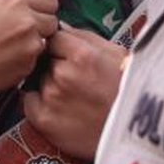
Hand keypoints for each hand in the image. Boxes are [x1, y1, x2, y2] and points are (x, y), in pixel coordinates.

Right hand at [0, 0, 59, 102]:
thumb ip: (5, 0)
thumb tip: (21, 3)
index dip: (41, 6)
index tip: (34, 11)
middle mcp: (26, 19)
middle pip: (52, 18)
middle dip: (42, 23)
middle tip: (23, 29)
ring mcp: (30, 43)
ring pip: (47, 39)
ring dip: (35, 40)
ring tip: (12, 44)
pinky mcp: (29, 64)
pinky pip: (37, 57)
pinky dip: (26, 57)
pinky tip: (7, 57)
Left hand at [23, 24, 126, 159]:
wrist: (134, 135)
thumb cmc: (128, 92)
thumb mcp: (116, 55)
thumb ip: (85, 38)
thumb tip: (60, 28)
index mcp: (82, 54)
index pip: (54, 38)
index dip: (61, 48)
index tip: (67, 56)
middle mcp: (63, 73)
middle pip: (45, 60)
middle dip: (55, 67)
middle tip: (75, 82)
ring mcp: (51, 97)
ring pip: (38, 81)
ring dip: (49, 86)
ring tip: (73, 99)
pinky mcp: (43, 119)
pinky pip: (29, 102)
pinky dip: (39, 104)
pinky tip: (61, 111)